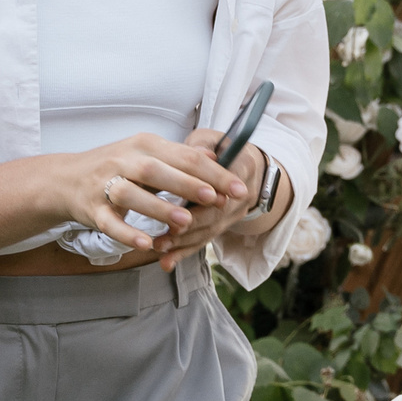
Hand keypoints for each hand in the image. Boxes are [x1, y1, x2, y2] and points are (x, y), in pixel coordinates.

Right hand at [54, 133, 246, 254]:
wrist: (66, 179)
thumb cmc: (118, 167)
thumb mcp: (149, 154)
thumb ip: (180, 157)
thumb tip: (215, 157)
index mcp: (145, 145)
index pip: (184, 156)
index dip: (213, 172)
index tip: (238, 188)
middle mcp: (124, 161)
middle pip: (157, 170)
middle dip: (188, 184)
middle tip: (216, 199)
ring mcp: (105, 184)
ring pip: (131, 194)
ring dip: (158, 208)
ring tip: (185, 221)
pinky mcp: (92, 209)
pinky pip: (109, 222)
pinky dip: (127, 234)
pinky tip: (146, 244)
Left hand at [147, 133, 267, 270]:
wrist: (242, 164)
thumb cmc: (220, 147)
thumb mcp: (213, 137)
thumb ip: (201, 145)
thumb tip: (197, 154)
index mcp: (243, 169)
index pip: (225, 189)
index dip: (205, 201)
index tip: (180, 208)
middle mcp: (242, 197)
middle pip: (216, 217)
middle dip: (189, 228)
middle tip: (164, 235)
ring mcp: (232, 215)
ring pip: (208, 232)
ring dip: (183, 243)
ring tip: (159, 248)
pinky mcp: (219, 225)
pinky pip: (202, 241)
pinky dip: (183, 253)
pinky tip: (166, 263)